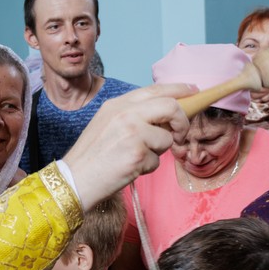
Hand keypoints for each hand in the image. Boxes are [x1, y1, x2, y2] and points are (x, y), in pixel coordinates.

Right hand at [61, 84, 193, 208]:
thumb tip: (165, 119)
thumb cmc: (92, 157)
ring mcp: (132, 131)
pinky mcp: (138, 152)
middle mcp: (125, 113)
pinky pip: (158, 160)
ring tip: (136, 158)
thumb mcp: (108, 124)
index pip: (155, 89)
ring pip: (166, 138)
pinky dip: (148, 167)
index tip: (193, 91)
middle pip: (170, 106)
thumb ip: (134, 116)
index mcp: (118, 104)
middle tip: (180, 133)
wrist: (75, 180)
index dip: (178, 89)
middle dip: (182, 121)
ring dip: (158, 152)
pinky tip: (129, 169)